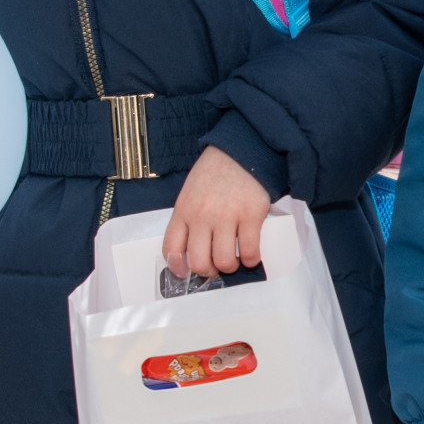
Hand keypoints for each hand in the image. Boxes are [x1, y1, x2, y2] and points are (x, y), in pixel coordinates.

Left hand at [160, 146, 272, 281]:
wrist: (241, 151)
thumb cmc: (215, 173)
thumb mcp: (190, 193)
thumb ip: (187, 219)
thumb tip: (191, 250)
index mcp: (183, 211)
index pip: (172, 250)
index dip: (178, 268)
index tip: (186, 272)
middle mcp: (202, 216)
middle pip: (200, 263)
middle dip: (209, 271)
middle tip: (216, 265)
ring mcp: (227, 217)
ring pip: (225, 262)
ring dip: (231, 266)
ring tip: (235, 258)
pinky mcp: (251, 216)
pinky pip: (250, 251)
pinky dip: (252, 259)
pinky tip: (251, 253)